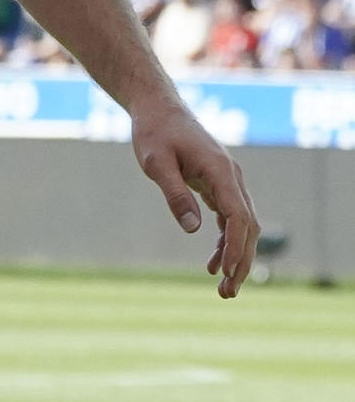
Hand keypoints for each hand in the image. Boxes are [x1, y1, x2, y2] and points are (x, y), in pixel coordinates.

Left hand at [130, 98, 258, 297]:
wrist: (158, 108)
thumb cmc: (154, 132)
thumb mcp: (156, 162)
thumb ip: (175, 194)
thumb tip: (194, 230)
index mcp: (220, 171)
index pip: (238, 216)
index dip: (235, 247)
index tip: (227, 272)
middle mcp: (232, 177)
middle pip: (247, 227)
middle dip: (241, 261)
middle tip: (228, 293)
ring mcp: (228, 181)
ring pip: (242, 225)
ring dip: (236, 255)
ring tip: (224, 287)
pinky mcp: (218, 184)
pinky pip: (229, 218)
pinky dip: (225, 240)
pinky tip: (215, 262)